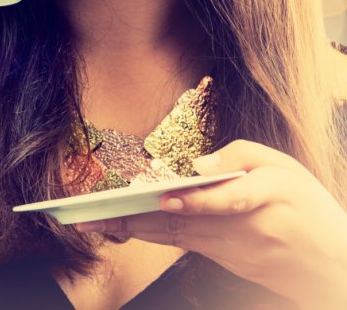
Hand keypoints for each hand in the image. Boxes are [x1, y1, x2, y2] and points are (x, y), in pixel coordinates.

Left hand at [74, 140, 346, 308]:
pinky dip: (154, 237)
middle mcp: (247, 230)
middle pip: (186, 224)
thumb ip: (240, 155)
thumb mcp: (284, 167)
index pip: (229, 201)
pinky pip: (185, 246)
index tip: (166, 199)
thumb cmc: (307, 206)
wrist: (335, 265)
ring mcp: (235, 252)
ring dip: (137, 231)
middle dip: (139, 220)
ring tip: (100, 222)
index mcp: (267, 198)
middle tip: (98, 216)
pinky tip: (126, 229)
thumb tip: (198, 165)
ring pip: (179, 238)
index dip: (197, 202)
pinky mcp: (228, 262)